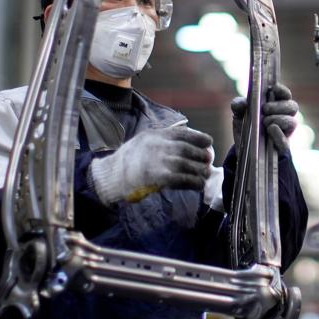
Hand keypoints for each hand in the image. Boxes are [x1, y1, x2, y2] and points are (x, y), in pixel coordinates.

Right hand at [88, 125, 212, 204]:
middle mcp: (157, 146)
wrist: (110, 177)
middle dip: (201, 155)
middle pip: (187, 149)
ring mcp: (158, 161)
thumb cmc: (129, 160)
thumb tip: (188, 145)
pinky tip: (198, 185)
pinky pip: (181, 179)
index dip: (199, 137)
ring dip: (199, 170)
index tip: (209, 142)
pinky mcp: (158, 178)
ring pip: (186, 164)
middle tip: (208, 161)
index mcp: (155, 135)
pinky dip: (193, 182)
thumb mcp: (144, 141)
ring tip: (205, 174)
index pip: (183, 133)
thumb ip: (163, 140)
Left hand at [230, 82, 298, 153]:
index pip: (285, 95)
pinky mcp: (281, 147)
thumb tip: (243, 103)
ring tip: (265, 122)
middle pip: (293, 106)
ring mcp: (285, 133)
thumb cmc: (246, 126)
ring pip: (292, 122)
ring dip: (279, 119)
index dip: (282, 91)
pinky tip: (271, 129)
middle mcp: (284, 117)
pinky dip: (279, 134)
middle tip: (265, 108)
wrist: (243, 149)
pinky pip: (286, 142)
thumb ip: (238, 105)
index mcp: (276, 105)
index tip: (273, 89)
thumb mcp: (239, 114)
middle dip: (279, 106)